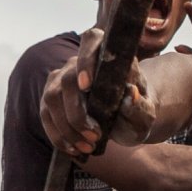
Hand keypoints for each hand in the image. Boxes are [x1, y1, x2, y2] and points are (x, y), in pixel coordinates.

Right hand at [39, 26, 155, 160]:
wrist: (127, 119)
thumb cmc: (138, 111)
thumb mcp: (146, 114)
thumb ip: (141, 106)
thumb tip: (130, 94)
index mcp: (106, 54)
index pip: (92, 41)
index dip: (86, 60)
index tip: (87, 86)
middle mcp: (78, 62)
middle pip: (67, 79)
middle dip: (77, 113)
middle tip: (95, 137)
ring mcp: (61, 79)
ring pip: (52, 98)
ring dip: (67, 128)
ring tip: (87, 147)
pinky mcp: (51, 99)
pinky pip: (45, 115)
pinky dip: (58, 136)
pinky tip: (73, 149)